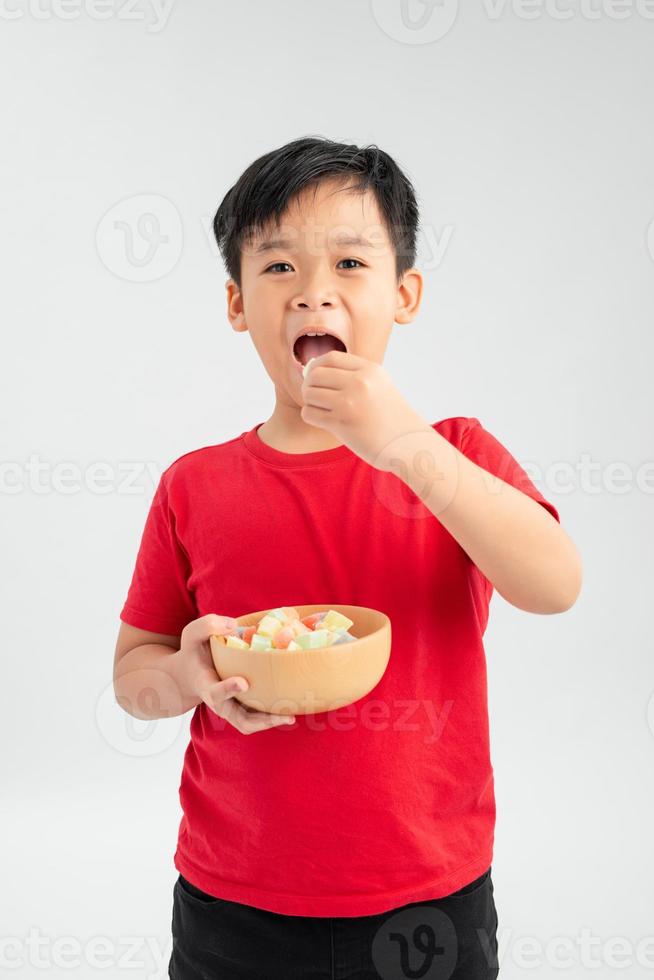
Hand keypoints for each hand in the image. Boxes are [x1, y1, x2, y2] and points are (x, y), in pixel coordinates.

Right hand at [176, 615, 295, 733]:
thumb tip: (233, 626)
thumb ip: (208, 626)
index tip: (243, 682)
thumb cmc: (195, 652)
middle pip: (240, 720)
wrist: (191, 673)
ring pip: (251, 723)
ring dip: (271, 722)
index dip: (228, 689)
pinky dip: (273, 714)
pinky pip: (258, 716)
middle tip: (284, 714)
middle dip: (262, 721)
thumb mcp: (192, 634)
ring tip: (292, 715)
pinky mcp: (243, 706)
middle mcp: (221, 702)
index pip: (215, 692)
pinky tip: (293, 705)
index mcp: (206, 685)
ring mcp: (233, 707)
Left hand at [300, 350, 432, 470]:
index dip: (316, 366)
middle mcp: (359, 382)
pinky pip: (309, 413)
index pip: (330, 357)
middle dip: (310, 385)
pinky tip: (326, 421)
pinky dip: (312, 417)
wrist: (408, 444)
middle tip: (317, 397)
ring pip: (309, 393)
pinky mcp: (341, 423)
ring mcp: (349, 402)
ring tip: (324, 411)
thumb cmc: (392, 418)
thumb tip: (312, 369)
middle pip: (315, 374)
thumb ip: (353, 375)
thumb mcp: (380, 385)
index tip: (314, 377)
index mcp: (370, 370)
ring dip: (311, 402)